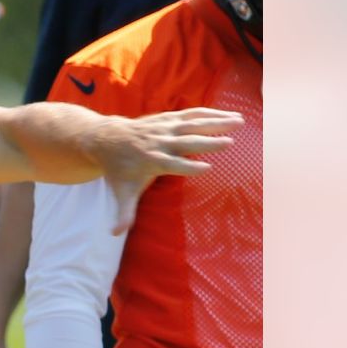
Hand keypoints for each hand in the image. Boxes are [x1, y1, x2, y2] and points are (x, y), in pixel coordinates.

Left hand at [92, 108, 242, 233]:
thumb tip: (114, 234)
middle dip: (208, 142)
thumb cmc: (118, 170)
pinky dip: (211, 113)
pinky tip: (229, 114)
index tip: (207, 168)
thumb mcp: (121, 192)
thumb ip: (124, 213)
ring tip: (239, 122)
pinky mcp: (168, 118)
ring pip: (193, 124)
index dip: (189, 167)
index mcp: (152, 162)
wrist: (107, 140)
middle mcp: (160, 143)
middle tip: (230, 143)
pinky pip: (192, 114)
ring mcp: (165, 128)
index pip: (173, 165)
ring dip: (216, 122)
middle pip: (187, 142)